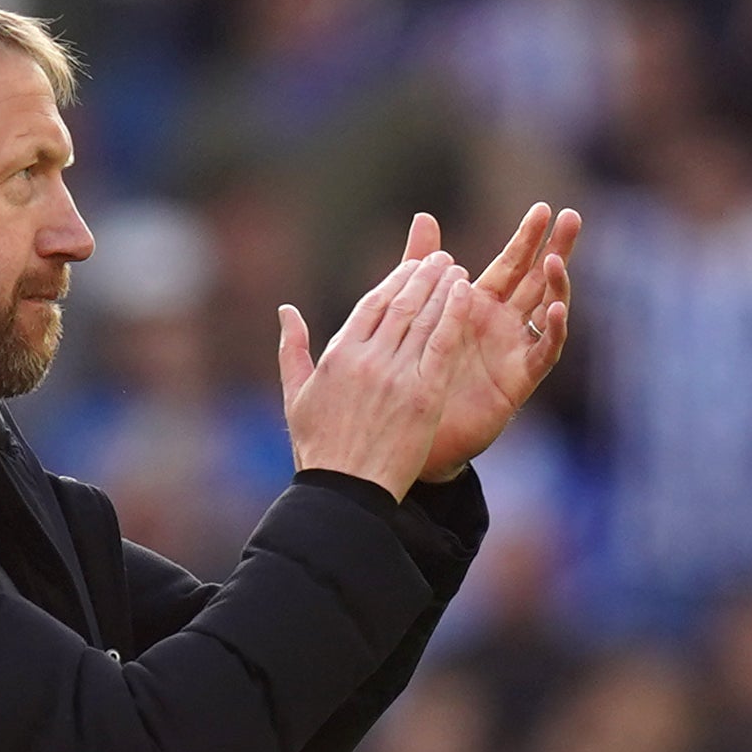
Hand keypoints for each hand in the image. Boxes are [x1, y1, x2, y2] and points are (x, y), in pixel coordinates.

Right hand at [275, 253, 480, 499]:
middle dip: (423, 275)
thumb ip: (292, 349)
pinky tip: (466, 293)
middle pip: (400, 303)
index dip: (395, 280)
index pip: (372, 304)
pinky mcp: (424, 394)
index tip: (412, 266)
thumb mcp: (296, 396)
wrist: (346, 492)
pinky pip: (442, 342)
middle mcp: (367, 358)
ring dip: (442, 287)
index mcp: (338, 355)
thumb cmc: (319, 450)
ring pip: (424, 317)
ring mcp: (397, 375)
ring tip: (456, 270)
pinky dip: (454, 314)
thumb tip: (286, 310)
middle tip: (441, 258)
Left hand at [398, 202, 576, 483]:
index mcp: (480, 304)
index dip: (528, 237)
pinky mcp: (520, 379)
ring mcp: (515, 350)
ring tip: (556, 261)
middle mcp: (504, 324)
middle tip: (571, 217)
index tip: (543, 208)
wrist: (412, 432)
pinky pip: (544, 351)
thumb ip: (422, 265)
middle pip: (539, 279)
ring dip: (557, 285)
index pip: (512, 262)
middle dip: (555, 249)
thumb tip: (424, 215)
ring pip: (548, 310)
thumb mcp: (417, 311)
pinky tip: (557, 310)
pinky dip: (553, 331)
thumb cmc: (413, 373)